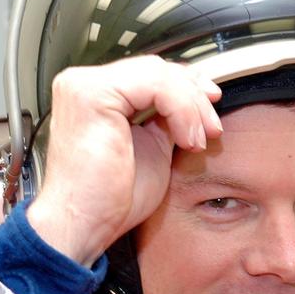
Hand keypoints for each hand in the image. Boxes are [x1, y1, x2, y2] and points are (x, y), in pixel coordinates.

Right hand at [26, 56, 221, 264]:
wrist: (83, 225)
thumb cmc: (108, 200)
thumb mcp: (152, 147)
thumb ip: (164, 120)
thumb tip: (192, 104)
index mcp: (93, 95)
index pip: (149, 74)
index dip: (186, 87)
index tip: (211, 108)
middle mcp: (82, 84)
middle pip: (155, 68)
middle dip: (194, 96)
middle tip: (212, 127)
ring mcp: (83, 85)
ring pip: (158, 74)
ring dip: (191, 106)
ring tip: (198, 141)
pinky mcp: (92, 94)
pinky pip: (155, 86)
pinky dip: (181, 110)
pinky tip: (186, 139)